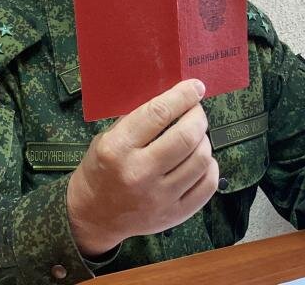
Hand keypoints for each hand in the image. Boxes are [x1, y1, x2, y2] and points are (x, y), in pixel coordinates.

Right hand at [67, 79, 217, 256]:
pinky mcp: (175, 215)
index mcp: (118, 149)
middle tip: (197, 111)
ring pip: (202, 160)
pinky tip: (201, 160)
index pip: (158, 114)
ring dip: (204, 140)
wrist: (94, 216)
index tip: (195, 87)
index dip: (182, 96)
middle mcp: (139, 173)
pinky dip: (210, 166)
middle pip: (185, 137)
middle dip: (198, 116)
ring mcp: (159, 198)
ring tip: (196, 136)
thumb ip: (137, 120)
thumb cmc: (100, 170)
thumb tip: (172, 96)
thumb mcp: (107, 138)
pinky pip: (208, 185)